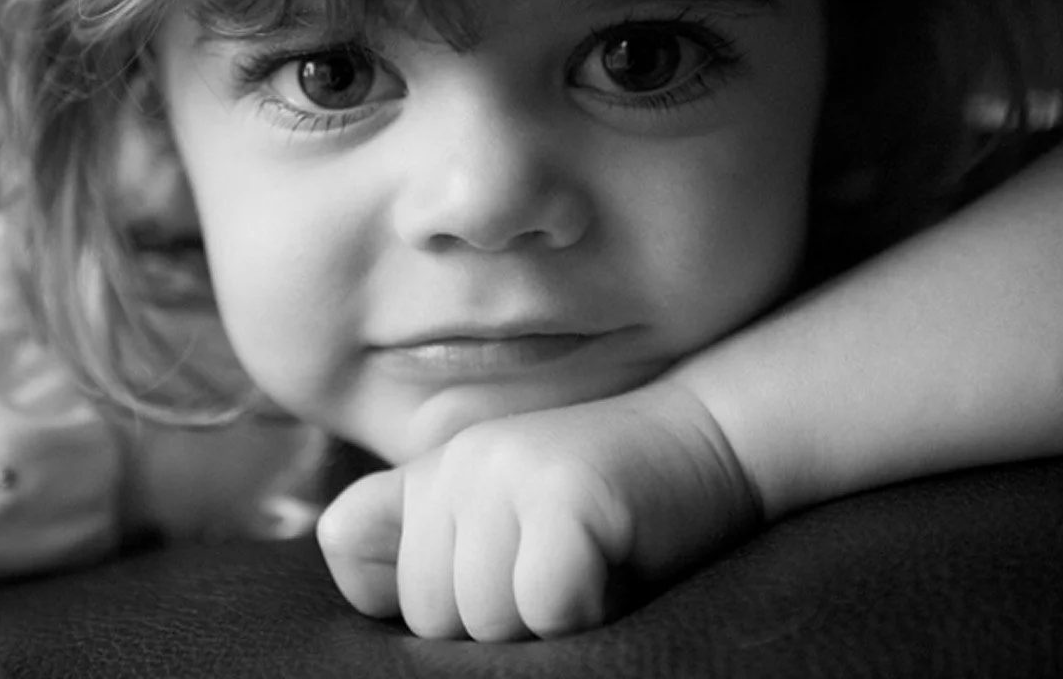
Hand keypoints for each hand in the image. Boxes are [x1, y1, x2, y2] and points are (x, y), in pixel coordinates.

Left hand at [316, 381, 759, 640]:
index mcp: (431, 469)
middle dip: (500, 623)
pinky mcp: (562, 493)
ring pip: (483, 619)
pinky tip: (617, 568)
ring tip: (591, 568)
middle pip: (428, 613)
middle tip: (563, 574)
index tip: (497, 578)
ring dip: (546, 623)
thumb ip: (425, 548)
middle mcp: (454, 460)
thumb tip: (352, 574)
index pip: (348, 550)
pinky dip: (587, 613)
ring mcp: (504, 471)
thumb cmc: (615, 514)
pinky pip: (544, 606)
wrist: (715, 439)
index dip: (418, 596)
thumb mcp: (508, 526)